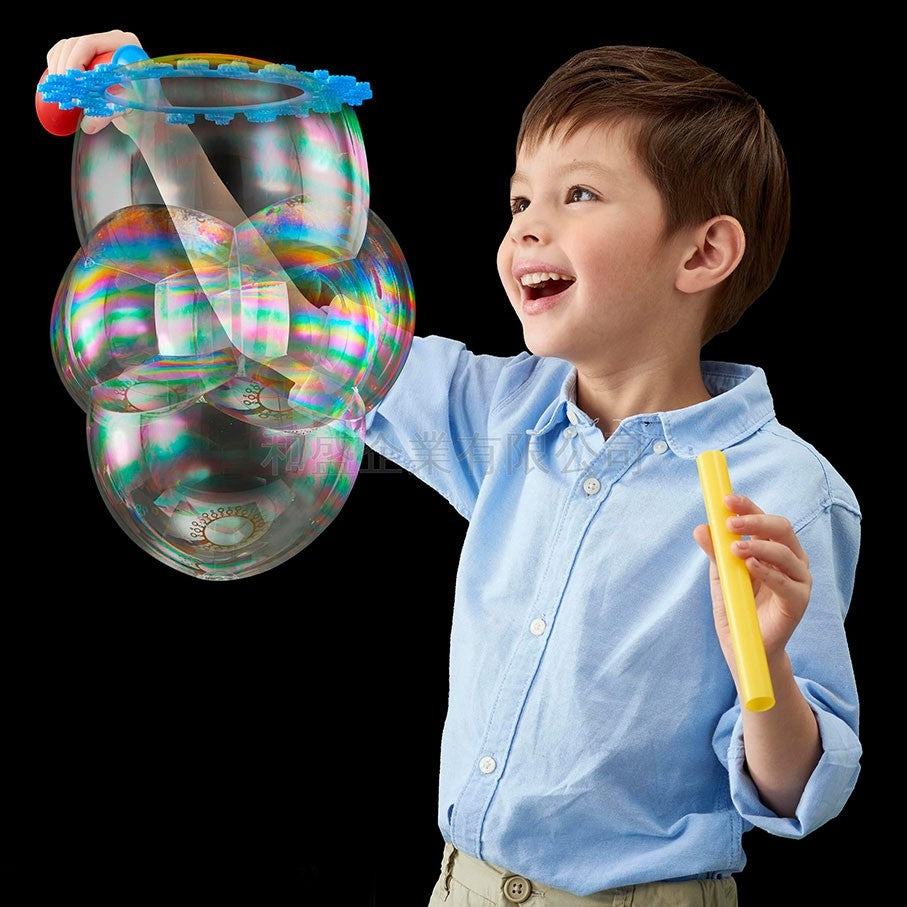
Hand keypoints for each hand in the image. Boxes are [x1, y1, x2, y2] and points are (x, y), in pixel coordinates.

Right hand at [45, 30, 141, 133]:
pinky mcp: (88, 56)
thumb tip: (88, 125)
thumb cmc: (142, 109)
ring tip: (61, 90)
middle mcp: (111, 41)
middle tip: (64, 91)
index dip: (75, 61)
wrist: (144, 112)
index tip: (72, 83)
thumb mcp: (127, 108)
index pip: (90, 44)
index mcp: (125, 45)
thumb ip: (109, 114)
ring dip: (56, 67)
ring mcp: (98, 47)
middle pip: (74, 44)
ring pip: (65, 48)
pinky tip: (58, 81)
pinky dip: (55, 66)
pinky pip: (63, 53)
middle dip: (63, 68)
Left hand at [693, 493, 811, 676]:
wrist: (742, 643)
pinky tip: (750, 566)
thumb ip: (715, 551)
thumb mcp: (721, 574)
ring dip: (758, 546)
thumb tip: (701, 527)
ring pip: (786, 553)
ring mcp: (798, 579)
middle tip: (729, 523)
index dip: (747, 506)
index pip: (763, 519)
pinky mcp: (799, 601)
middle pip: (781, 528)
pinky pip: (787, 582)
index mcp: (771, 547)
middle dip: (755, 521)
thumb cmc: (735, 604)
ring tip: (734, 549)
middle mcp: (790, 559)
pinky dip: (768, 571)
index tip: (726, 499)